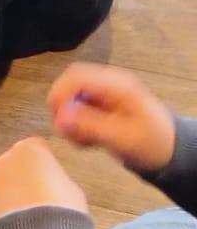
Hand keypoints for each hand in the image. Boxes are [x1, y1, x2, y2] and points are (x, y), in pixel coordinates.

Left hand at [0, 137, 87, 228]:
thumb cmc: (63, 213)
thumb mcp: (72, 190)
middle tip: (38, 203)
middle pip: (13, 167)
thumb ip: (56, 179)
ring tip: (26, 222)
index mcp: (29, 151)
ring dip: (8, 200)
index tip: (50, 178)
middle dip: (22, 182)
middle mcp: (3, 161)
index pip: (36, 148)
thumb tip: (52, 185)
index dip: (44, 165)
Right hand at [49, 62, 177, 171]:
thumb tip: (59, 118)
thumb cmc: (153, 143)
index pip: (76, 76)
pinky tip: (86, 141)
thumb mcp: (122, 137)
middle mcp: (107, 85)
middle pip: (70, 85)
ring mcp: (104, 95)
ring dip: (70, 119)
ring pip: (72, 99)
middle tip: (64, 131)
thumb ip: (89, 126)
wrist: (172, 153)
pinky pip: (78, 110)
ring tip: (80, 141)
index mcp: (116, 85)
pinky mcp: (101, 107)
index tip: (56, 118)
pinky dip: (77, 125)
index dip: (60, 93)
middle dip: (63, 108)